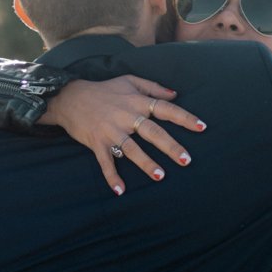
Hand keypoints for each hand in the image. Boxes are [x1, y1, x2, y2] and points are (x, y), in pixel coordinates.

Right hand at [40, 76, 206, 194]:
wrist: (69, 97)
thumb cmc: (103, 90)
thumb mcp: (129, 81)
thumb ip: (153, 87)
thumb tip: (175, 94)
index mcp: (137, 101)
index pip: (165, 109)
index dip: (185, 118)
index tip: (202, 127)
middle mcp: (126, 115)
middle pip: (152, 132)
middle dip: (170, 146)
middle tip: (186, 160)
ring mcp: (111, 130)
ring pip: (132, 149)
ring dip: (146, 163)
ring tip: (161, 176)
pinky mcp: (97, 142)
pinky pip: (106, 161)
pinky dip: (112, 176)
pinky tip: (120, 190)